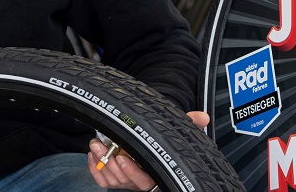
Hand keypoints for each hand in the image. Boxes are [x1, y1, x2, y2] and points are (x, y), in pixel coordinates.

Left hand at [87, 111, 209, 190]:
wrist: (149, 138)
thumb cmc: (161, 138)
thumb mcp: (174, 129)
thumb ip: (189, 122)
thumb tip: (203, 116)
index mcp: (155, 171)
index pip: (144, 180)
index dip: (133, 171)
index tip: (123, 158)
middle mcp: (140, 180)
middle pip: (124, 180)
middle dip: (110, 164)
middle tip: (101, 146)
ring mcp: (126, 180)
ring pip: (111, 178)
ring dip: (100, 162)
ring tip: (95, 145)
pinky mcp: (113, 178)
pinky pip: (102, 180)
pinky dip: (95, 168)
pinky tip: (92, 155)